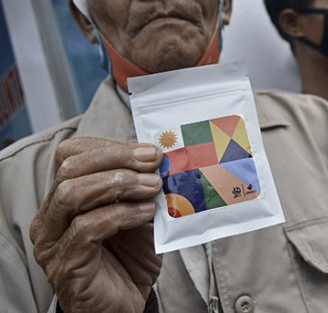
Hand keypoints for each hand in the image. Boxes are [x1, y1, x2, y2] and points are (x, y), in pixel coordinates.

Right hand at [30, 137, 162, 311]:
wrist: (127, 303)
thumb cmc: (130, 258)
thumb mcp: (138, 212)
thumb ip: (141, 186)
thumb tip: (160, 158)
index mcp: (64, 197)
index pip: (72, 155)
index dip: (110, 147)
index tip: (150, 151)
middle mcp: (51, 216)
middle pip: (71, 168)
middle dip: (117, 159)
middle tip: (154, 163)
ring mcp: (53, 240)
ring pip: (72, 193)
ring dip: (119, 183)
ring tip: (152, 188)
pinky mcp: (66, 263)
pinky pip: (87, 227)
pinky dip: (121, 214)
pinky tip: (146, 213)